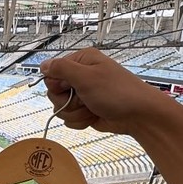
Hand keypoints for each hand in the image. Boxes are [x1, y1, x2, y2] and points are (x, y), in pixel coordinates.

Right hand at [39, 48, 171, 135]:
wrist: (139, 116)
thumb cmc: (117, 92)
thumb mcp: (86, 77)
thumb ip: (61, 69)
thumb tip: (43, 64)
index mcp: (81, 62)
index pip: (51, 72)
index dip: (56, 84)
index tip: (69, 88)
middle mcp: (81, 77)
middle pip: (54, 92)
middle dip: (67, 102)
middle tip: (84, 100)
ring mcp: (83, 95)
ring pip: (61, 108)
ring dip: (75, 113)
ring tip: (92, 109)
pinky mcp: (85, 110)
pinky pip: (70, 119)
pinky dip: (80, 121)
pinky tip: (93, 117)